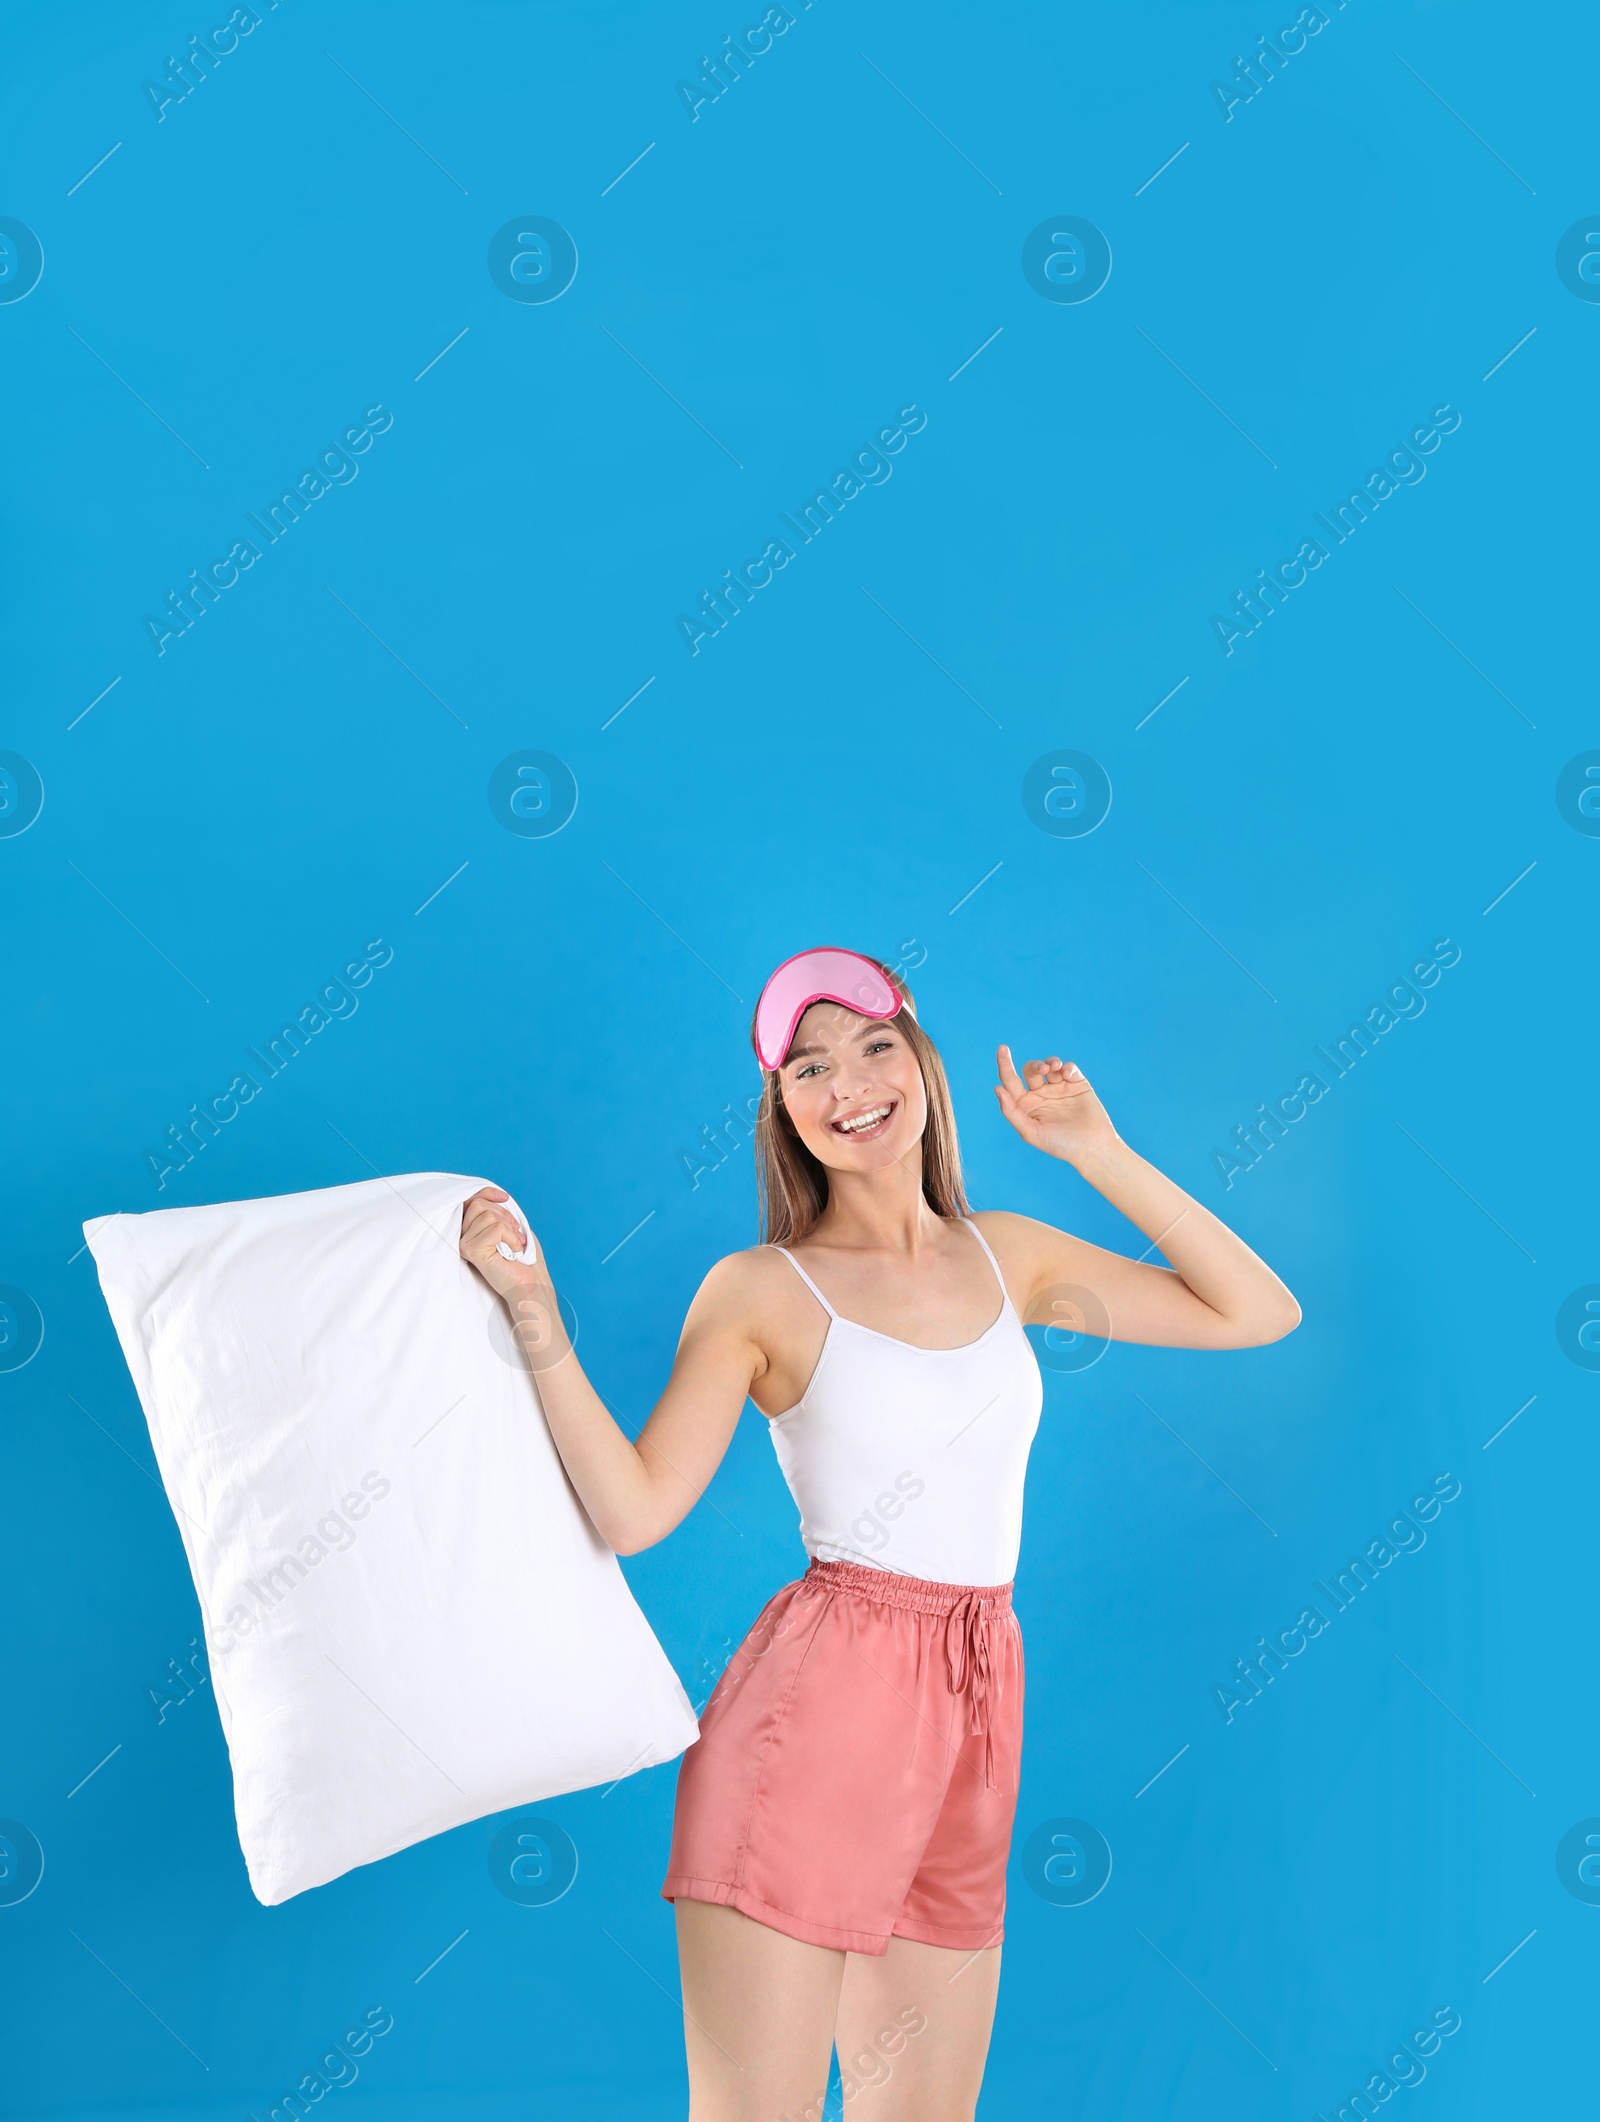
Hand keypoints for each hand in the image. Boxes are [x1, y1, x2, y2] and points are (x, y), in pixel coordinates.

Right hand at [459, 1186, 544, 1303]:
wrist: (531, 1285)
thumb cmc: (525, 1259)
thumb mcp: (513, 1227)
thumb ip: (499, 1212)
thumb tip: (493, 1196)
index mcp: (471, 1231)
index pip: (471, 1201)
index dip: (487, 1193)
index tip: (504, 1198)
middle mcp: (463, 1237)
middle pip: (478, 1205)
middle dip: (504, 1215)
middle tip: (515, 1235)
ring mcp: (465, 1244)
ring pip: (487, 1215)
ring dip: (509, 1229)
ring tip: (514, 1246)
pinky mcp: (472, 1251)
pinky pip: (495, 1228)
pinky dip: (511, 1237)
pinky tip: (513, 1252)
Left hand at [994, 1046, 1119, 1165]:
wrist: (1092, 1148)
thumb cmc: (1060, 1144)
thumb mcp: (1031, 1132)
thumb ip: (1012, 1111)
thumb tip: (997, 1088)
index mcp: (1026, 1105)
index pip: (1010, 1081)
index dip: (1004, 1065)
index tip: (1002, 1049)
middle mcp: (1040, 1094)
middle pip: (1030, 1070)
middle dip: (1034, 1066)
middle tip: (1042, 1070)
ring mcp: (1059, 1088)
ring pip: (1049, 1065)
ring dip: (1050, 1062)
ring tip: (1054, 1067)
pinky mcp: (1077, 1084)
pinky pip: (1069, 1068)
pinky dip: (1067, 1067)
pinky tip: (1066, 1074)